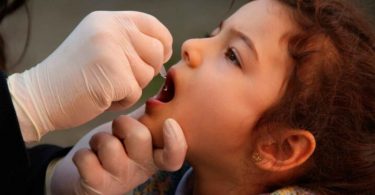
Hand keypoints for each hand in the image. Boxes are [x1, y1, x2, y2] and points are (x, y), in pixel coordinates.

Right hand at [7, 11, 171, 139]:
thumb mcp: (99, 43)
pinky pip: (136, 93)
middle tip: (121, 77)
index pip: (154, 25)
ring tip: (106, 85)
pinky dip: (122, 101)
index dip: (162, 44)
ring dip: (132, 87)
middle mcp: (112, 29)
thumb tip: (164, 50)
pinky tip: (102, 96)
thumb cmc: (73, 75)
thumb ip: (128, 40)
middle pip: (157, 51)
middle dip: (146, 69)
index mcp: (109, 19)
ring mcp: (112, 50)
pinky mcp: (114, 75)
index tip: (156, 58)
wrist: (40, 96)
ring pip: (148, 74)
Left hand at [50, 115, 186, 194]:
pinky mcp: (97, 186)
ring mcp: (121, 179)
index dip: (175, 141)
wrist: (85, 177)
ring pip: (109, 145)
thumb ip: (151, 114)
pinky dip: (82, 155)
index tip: (169, 123)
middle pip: (140, 135)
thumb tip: (163, 90)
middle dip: (121, 124)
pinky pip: (86, 158)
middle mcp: (143, 169)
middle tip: (117, 131)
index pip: (174, 155)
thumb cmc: (115, 146)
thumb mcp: (136, 130)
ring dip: (98, 140)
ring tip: (99, 147)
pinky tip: (88, 159)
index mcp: (156, 155)